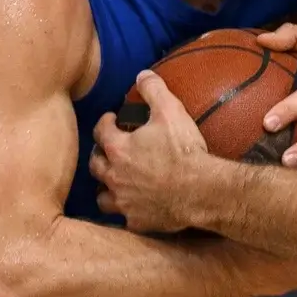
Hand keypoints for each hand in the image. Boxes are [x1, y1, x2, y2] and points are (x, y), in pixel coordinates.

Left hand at [89, 71, 214, 233]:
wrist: (201, 191)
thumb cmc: (184, 151)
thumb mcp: (170, 111)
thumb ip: (154, 90)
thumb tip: (142, 74)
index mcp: (118, 149)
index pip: (100, 132)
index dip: (104, 123)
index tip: (111, 119)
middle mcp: (114, 177)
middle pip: (95, 165)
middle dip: (98, 155)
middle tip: (108, 150)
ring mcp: (125, 202)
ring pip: (102, 197)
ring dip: (106, 188)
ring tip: (114, 182)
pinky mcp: (138, 222)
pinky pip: (126, 219)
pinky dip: (129, 212)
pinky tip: (136, 208)